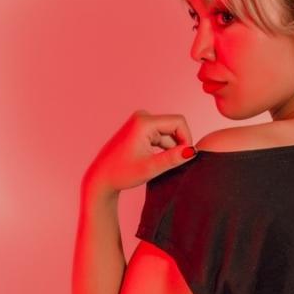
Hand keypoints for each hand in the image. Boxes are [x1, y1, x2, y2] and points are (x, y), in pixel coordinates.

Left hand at [81, 109, 196, 199]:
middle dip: (178, 144)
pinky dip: (163, 147)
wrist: (101, 177)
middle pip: (174, 126)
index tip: (183, 157)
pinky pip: (160, 134)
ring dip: (170, 147)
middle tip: (171, 164)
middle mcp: (142, 116)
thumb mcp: (150, 168)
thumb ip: (172, 159)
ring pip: (168, 132)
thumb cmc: (121, 173)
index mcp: (144, 122)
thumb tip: (192, 151)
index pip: (179, 122)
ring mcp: (140, 121)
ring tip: (160, 165)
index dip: (186, 139)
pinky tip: (155, 160)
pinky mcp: (140, 128)